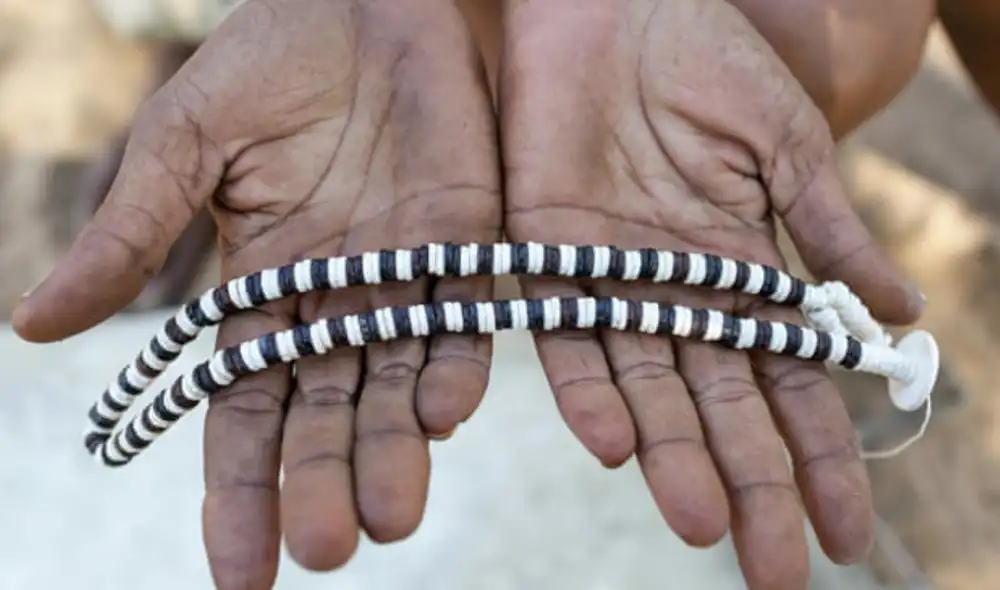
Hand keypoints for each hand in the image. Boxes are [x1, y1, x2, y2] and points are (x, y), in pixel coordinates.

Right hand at [14, 0, 499, 586]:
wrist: (363, 1)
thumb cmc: (268, 60)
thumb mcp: (186, 143)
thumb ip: (134, 234)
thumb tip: (35, 326)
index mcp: (261, 291)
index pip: (246, 411)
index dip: (239, 491)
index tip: (239, 573)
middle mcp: (336, 303)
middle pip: (325, 415)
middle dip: (323, 484)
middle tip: (328, 552)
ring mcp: (404, 278)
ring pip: (398, 385)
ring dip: (396, 451)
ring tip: (391, 516)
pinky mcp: (466, 244)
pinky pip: (465, 317)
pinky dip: (457, 363)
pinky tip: (447, 412)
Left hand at [499, 1, 921, 586]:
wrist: (617, 1)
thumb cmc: (708, 58)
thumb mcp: (785, 146)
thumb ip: (826, 237)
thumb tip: (902, 322)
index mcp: (741, 270)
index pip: (788, 385)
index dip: (819, 459)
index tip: (851, 532)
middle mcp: (676, 292)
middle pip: (721, 409)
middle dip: (753, 488)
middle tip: (779, 573)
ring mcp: (612, 278)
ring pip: (648, 390)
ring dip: (675, 460)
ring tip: (701, 528)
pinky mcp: (547, 254)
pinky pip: (564, 334)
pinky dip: (588, 389)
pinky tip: (616, 445)